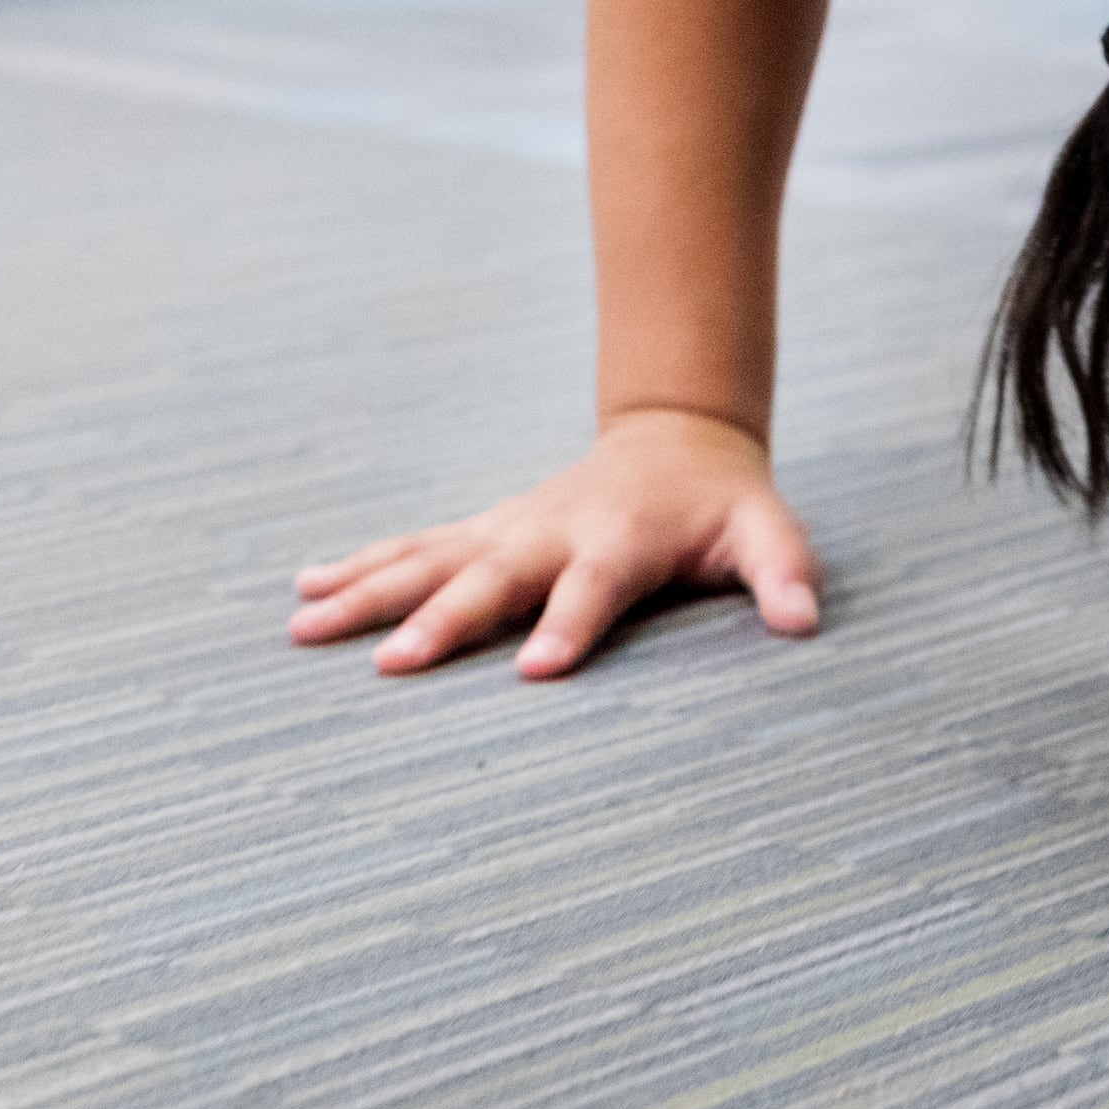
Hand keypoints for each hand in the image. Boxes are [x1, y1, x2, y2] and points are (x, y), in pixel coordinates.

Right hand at [288, 409, 823, 677]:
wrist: (677, 437)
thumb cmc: (724, 504)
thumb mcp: (769, 532)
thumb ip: (784, 575)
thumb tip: (804, 622)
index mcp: (622, 540)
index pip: (594, 589)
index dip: (570, 627)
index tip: (536, 671)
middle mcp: (553, 531)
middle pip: (493, 579)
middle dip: (443, 620)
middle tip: (393, 664)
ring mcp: (510, 527)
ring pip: (430, 559)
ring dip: (369, 590)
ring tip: (304, 625)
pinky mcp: (485, 529)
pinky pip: (413, 547)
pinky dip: (358, 565)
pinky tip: (305, 590)